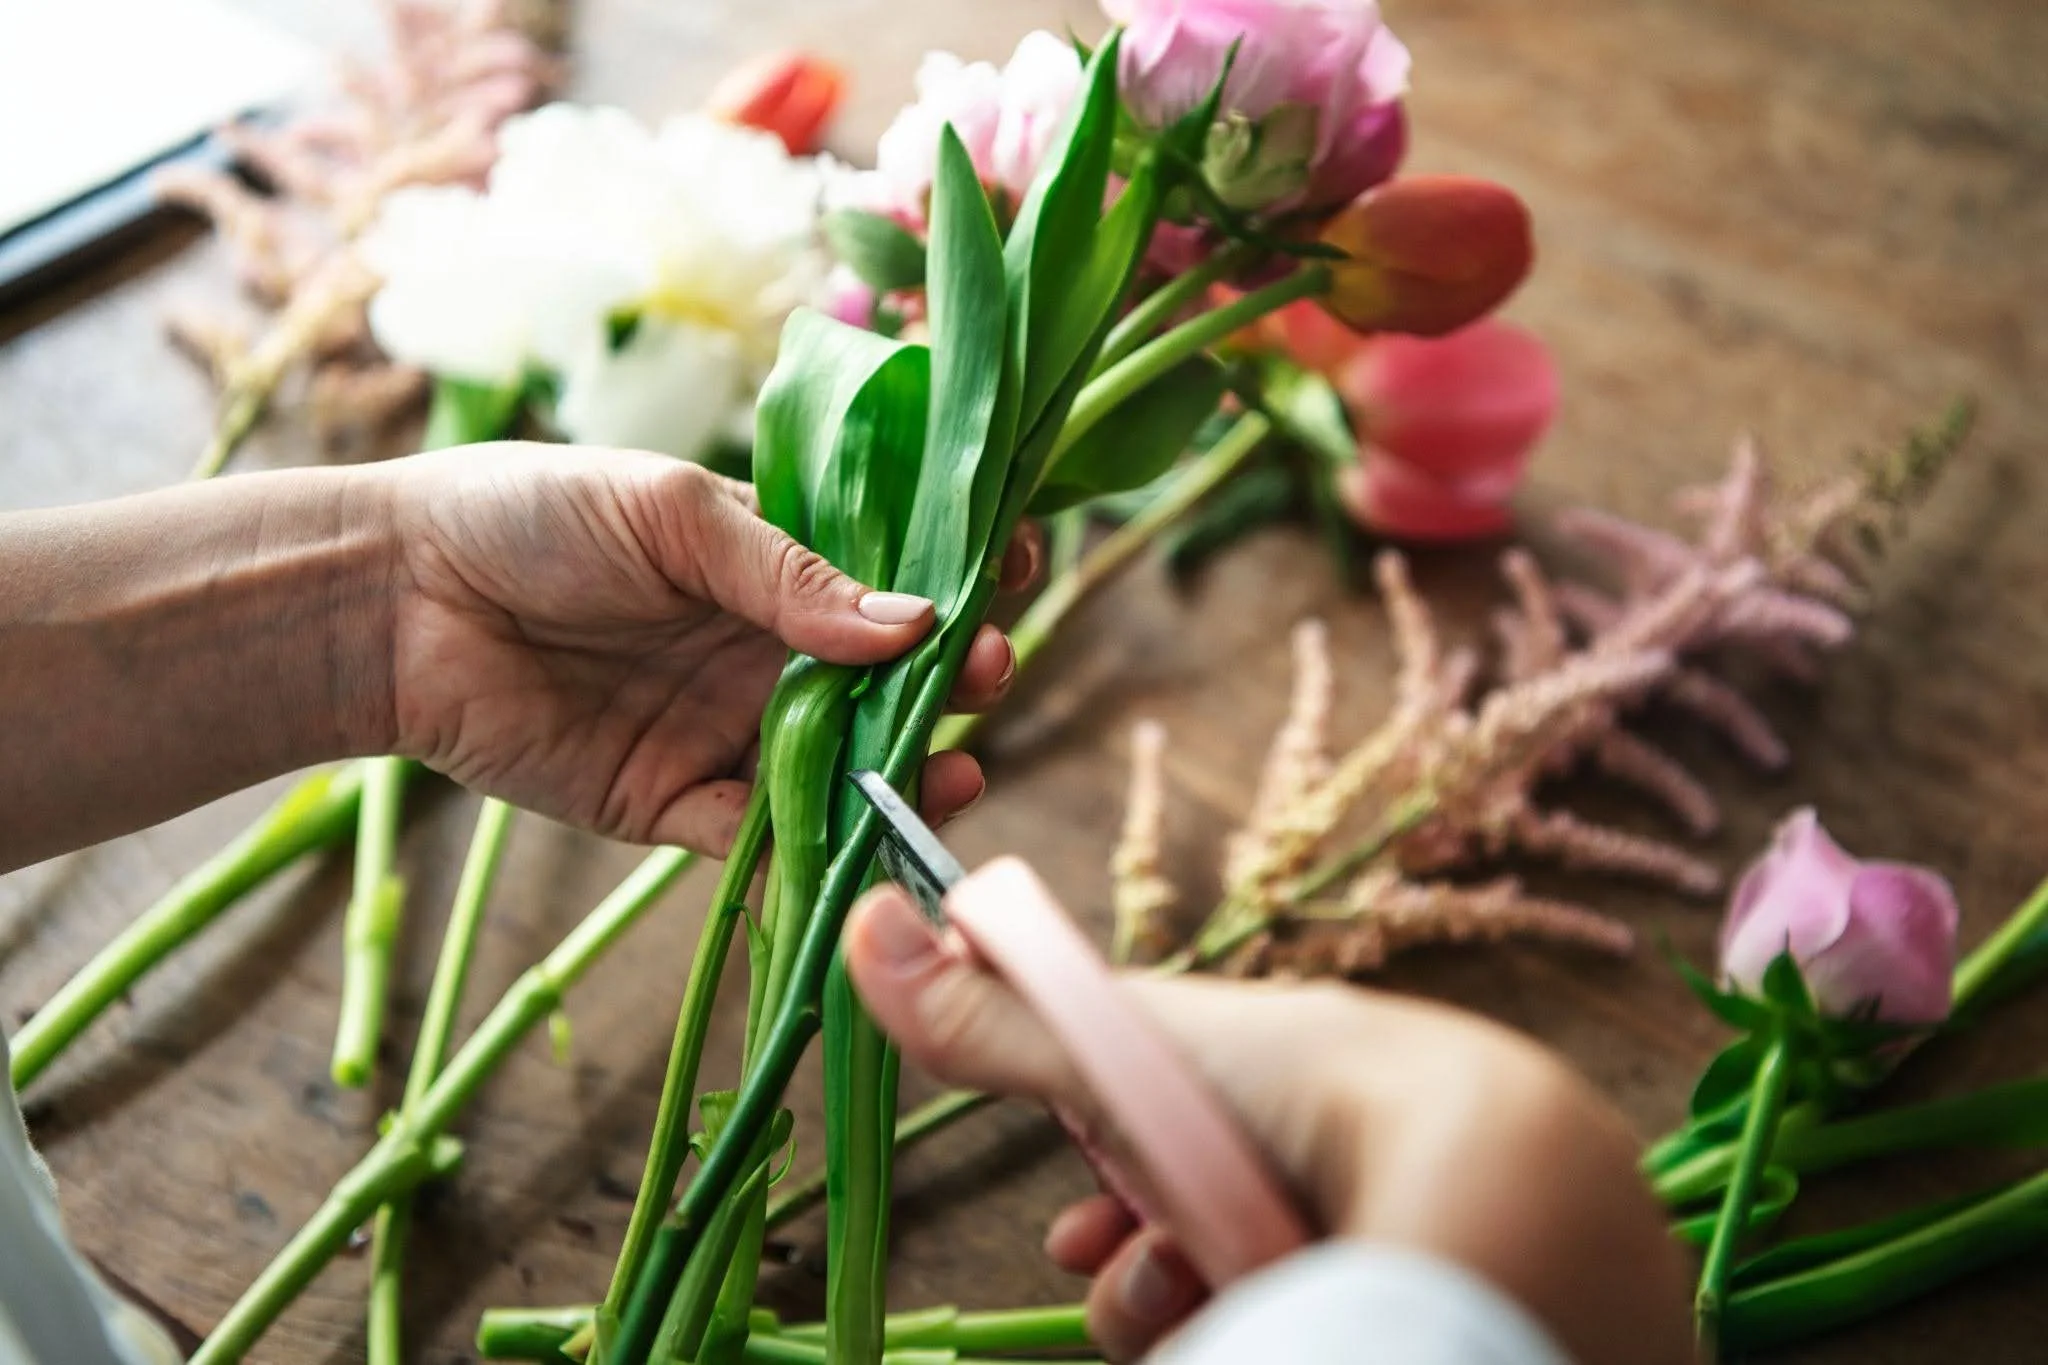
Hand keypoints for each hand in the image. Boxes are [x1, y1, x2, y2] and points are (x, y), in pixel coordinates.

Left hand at [380, 443, 1029, 852]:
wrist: (396, 600)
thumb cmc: (531, 516)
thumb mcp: (673, 514)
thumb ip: (789, 573)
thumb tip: (916, 623)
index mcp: (773, 564)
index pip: (891, 575)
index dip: (959, 574)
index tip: (1014, 567)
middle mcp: (764, 652)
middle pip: (888, 681)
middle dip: (952, 679)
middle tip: (989, 672)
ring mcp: (726, 731)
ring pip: (842, 767)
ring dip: (905, 773)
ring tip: (955, 771)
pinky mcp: (674, 805)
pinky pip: (760, 839)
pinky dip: (816, 846)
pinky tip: (867, 835)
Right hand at [843, 887, 1693, 1364]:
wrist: (1494, 1192)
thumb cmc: (1308, 1091)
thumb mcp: (1133, 1055)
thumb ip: (1000, 1016)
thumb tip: (867, 918)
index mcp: (1262, 1067)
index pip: (1152, 1111)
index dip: (1095, 1161)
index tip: (1070, 1214)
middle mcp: (1316, 1140)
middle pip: (1182, 1213)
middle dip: (1126, 1251)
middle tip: (1109, 1255)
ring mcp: (1366, 1220)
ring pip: (1227, 1283)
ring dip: (1173, 1297)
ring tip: (1186, 1292)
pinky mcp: (1400, 1290)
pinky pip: (1293, 1317)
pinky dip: (1247, 1323)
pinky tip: (1247, 1321)